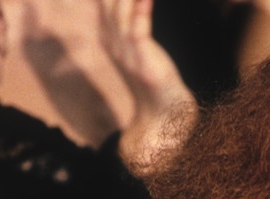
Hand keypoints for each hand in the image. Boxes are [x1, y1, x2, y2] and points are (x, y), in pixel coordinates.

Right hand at [99, 0, 194, 166]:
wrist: (165, 115)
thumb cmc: (157, 80)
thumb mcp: (139, 50)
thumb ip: (133, 27)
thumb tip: (136, 5)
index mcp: (112, 38)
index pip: (105, 3)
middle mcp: (114, 43)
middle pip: (108, 3)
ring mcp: (127, 53)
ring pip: (120, 13)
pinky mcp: (142, 62)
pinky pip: (138, 31)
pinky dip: (141, 11)